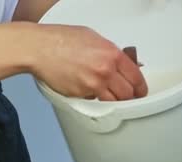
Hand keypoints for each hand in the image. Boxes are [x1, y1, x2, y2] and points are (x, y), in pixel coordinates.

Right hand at [28, 24, 147, 100]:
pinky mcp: (80, 95)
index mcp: (112, 55)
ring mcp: (92, 85)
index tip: (140, 91)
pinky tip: (88, 88)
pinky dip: (94, 98)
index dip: (141, 88)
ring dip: (113, 101)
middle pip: (127, 94)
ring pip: (113, 102)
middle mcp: (105, 71)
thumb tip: (122, 63)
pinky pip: (93, 102)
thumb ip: (111, 53)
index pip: (136, 77)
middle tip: (126, 96)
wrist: (40, 48)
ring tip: (107, 94)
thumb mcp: (94, 38)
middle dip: (128, 96)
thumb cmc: (62, 40)